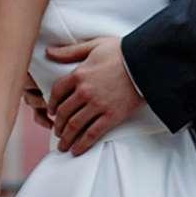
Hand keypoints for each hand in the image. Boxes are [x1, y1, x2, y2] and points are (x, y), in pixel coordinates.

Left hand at [41, 36, 146, 154]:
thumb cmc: (122, 52)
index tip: (52, 112)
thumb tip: (49, 52)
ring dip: (66, 138)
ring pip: (75, 126)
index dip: (52, 104)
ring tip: (63, 146)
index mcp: (79, 74)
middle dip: (58, 125)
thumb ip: (70, 51)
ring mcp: (98, 105)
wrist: (146, 63)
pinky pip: (92, 134)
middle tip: (57, 132)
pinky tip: (77, 150)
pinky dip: (82, 144)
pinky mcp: (112, 116)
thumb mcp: (94, 46)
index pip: (57, 93)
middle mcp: (85, 92)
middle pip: (64, 112)